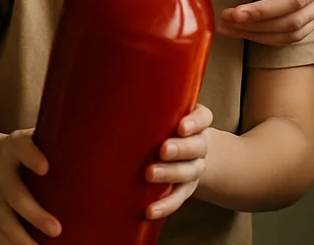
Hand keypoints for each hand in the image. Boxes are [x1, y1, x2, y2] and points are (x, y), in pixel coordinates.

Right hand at [0, 130, 59, 243]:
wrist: (0, 157)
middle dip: (33, 213)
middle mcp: (1, 167)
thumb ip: (68, 141)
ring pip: (2, 218)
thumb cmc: (40, 148)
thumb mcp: (48, 136)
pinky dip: (8, 244)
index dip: (31, 155)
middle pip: (13, 192)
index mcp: (17, 144)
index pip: (22, 146)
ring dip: (21, 237)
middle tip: (56, 229)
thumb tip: (115, 145)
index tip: (45, 168)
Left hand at [146, 104, 212, 219]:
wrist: (184, 154)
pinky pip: (178, 198)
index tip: (181, 127)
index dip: (195, 123)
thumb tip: (110, 103)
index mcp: (196, 123)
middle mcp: (199, 145)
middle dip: (181, 148)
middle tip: (163, 150)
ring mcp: (193, 168)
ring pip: (189, 171)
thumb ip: (148, 109)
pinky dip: (165, 205)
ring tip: (150, 174)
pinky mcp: (185, 189)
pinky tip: (150, 210)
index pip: (203, 118)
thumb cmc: (164, 128)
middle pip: (197, 146)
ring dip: (170, 173)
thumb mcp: (162, 115)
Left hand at [218, 0, 313, 45]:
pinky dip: (270, 36)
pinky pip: (294, 33)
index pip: (294, 2)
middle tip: (224, 21)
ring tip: (229, 28)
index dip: (263, 11)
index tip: (236, 13)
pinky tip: (249, 31)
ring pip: (292, 34)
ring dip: (259, 35)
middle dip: (254, 26)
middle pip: (291, 23)